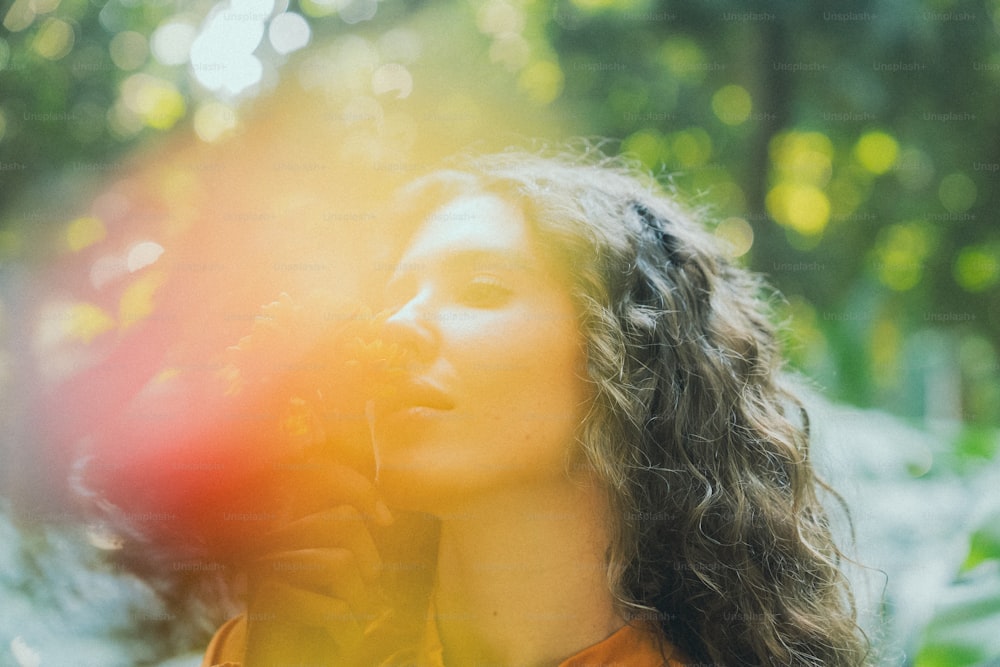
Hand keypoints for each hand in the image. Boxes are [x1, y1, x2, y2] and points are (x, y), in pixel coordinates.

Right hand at [242, 463, 393, 666]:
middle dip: (369, 563)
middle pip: (343, 520)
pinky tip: (339, 634)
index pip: (325, 477)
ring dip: (359, 599)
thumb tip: (385, 518)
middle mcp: (274, 533)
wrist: (284, 657)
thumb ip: (354, 534)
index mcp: (291, 518)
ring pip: (340, 562)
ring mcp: (266, 562)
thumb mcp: (342, 569)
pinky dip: (346, 627)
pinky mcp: (267, 597)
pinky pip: (330, 605)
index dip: (360, 489)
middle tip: (367, 589)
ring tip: (352, 616)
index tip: (385, 520)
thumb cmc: (320, 610)